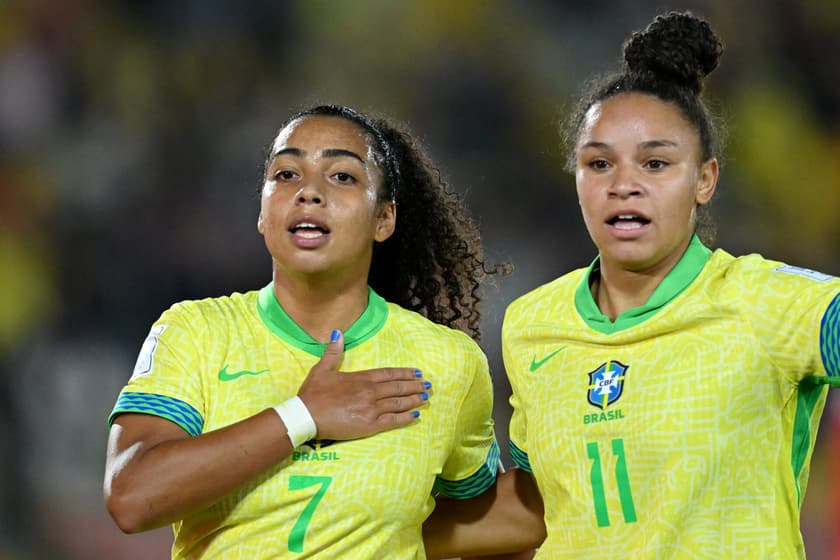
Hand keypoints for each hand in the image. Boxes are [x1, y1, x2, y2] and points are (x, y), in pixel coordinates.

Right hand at [297, 330, 428, 439]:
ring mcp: (372, 408)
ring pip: (399, 403)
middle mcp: (370, 391)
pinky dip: (406, 418)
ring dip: (414, 400)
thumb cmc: (313, 393)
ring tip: (425, 398)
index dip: (405, 373)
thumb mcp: (322, 369)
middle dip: (414, 386)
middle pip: (398, 387)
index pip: (389, 374)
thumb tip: (338, 333)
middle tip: (428, 386)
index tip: (417, 373)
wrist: (307, 415)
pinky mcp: (370, 425)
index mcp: (361, 378)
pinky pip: (393, 420)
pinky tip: (415, 416)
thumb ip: (333, 352)